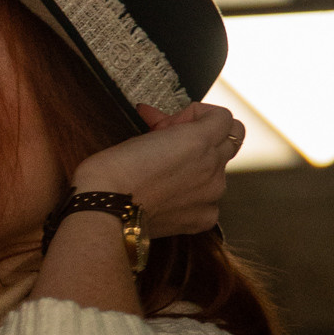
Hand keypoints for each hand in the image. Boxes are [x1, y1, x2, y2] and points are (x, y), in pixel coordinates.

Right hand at [72, 101, 244, 239]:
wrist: (104, 210)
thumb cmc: (113, 171)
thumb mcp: (141, 133)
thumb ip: (168, 128)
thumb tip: (170, 127)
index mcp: (199, 140)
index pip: (222, 117)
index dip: (197, 116)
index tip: (175, 124)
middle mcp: (213, 167)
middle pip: (228, 141)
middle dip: (201, 138)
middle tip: (170, 144)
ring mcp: (211, 195)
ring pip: (218, 171)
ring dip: (198, 167)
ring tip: (165, 172)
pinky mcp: (204, 218)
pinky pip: (210, 201)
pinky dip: (195, 196)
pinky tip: (170, 195)